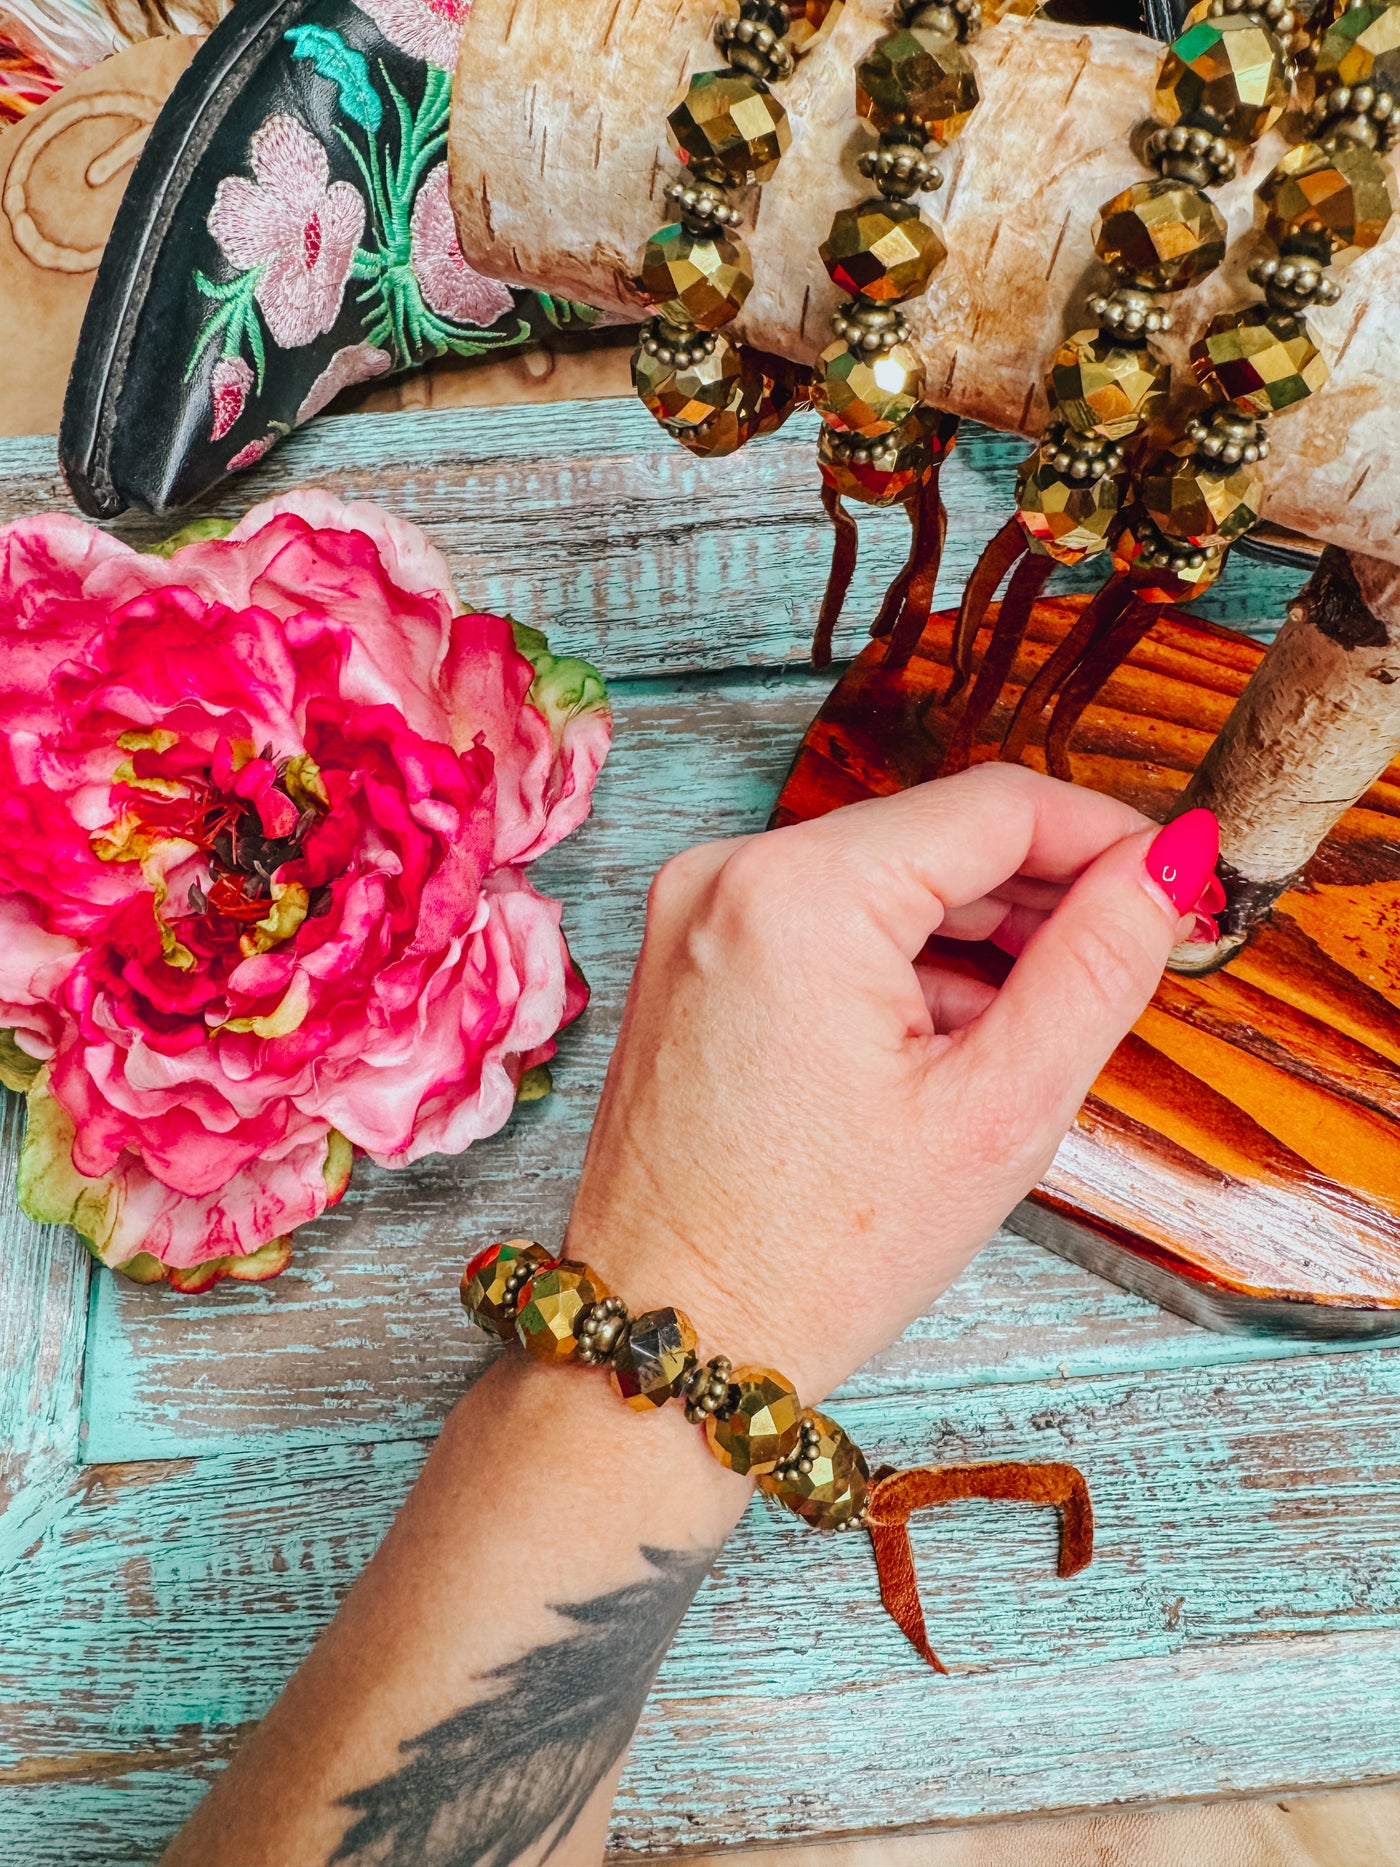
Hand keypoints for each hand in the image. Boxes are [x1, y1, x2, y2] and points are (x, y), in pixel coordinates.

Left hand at [568, 765, 1219, 1400]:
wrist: (673, 1339)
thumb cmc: (815, 1253)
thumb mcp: (999, 1112)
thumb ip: (1095, 968)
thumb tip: (1162, 869)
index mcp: (800, 894)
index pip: (996, 806)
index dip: (1105, 836)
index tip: (1174, 882)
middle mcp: (728, 874)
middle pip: (933, 837)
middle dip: (1039, 893)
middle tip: (1126, 960)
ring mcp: (694, 913)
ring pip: (881, 879)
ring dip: (972, 933)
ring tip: (1034, 1025)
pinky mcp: (685, 955)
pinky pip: (821, 919)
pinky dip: (897, 960)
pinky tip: (948, 1040)